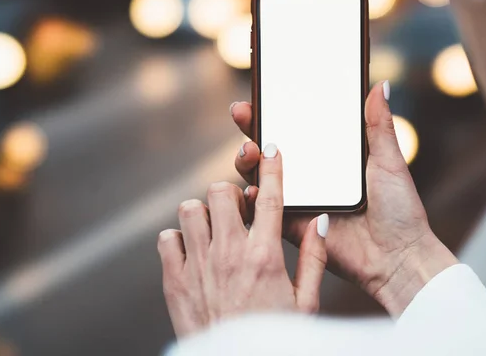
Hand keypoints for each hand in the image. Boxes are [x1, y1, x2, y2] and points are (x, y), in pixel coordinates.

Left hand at [158, 144, 328, 337]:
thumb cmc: (275, 338)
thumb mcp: (306, 303)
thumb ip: (314, 258)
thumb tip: (319, 221)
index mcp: (265, 257)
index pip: (271, 198)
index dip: (272, 167)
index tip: (271, 149)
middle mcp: (229, 254)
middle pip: (220, 192)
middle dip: (229, 195)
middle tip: (237, 212)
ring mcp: (198, 266)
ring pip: (189, 209)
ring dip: (202, 214)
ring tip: (214, 230)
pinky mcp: (174, 280)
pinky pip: (166, 239)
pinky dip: (177, 240)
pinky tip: (193, 252)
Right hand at [230, 81, 457, 315]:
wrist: (398, 257)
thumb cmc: (400, 210)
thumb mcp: (388, 161)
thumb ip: (379, 126)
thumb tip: (381, 86)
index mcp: (330, 158)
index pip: (296, 128)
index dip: (275, 110)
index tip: (261, 92)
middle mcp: (310, 177)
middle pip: (272, 148)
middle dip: (252, 128)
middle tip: (243, 113)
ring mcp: (299, 201)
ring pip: (261, 177)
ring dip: (247, 161)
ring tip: (249, 151)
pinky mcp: (293, 226)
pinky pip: (264, 212)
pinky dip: (252, 200)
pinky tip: (251, 190)